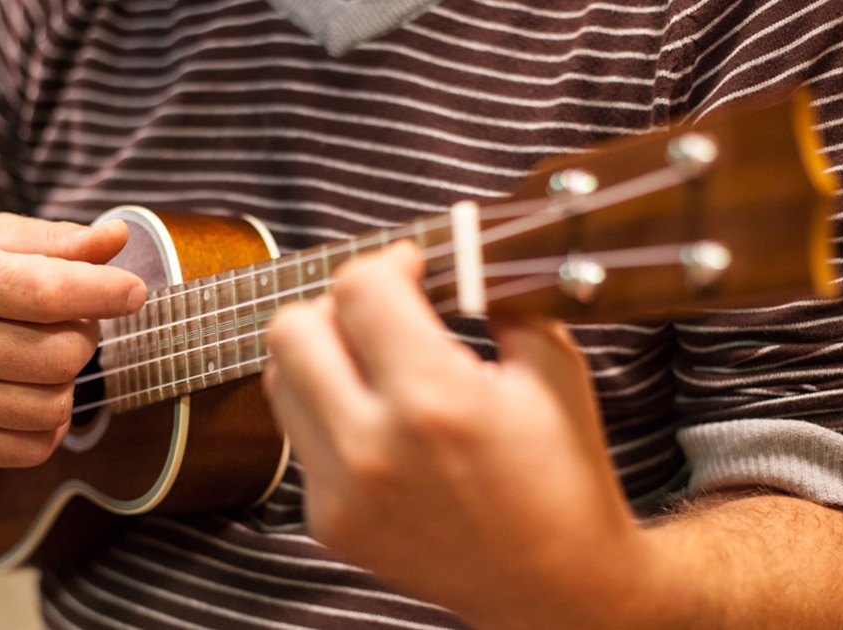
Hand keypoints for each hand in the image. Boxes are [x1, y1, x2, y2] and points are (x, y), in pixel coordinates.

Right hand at [0, 213, 145, 467]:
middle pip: (64, 355)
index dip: (105, 292)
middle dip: (84, 335)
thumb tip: (117, 237)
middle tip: (67, 321)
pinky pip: (37, 447)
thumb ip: (54, 241)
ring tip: (41, 354)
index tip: (135, 291)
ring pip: (57, 404)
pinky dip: (50, 422)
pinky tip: (27, 392)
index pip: (47, 293)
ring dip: (68, 380)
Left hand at [262, 241, 651, 629]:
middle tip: (379, 312)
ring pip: (279, 379)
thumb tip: (455, 256)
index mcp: (436, 400)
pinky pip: (300, 436)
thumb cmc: (563, 475)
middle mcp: (374, 447)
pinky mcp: (329, 522)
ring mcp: (343, 491)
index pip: (358, 289)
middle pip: (291, 328)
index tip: (411, 268)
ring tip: (373, 363)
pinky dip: (331, 413)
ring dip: (321, 355)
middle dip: (335, 303)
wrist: (555, 585)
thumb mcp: (554, 369)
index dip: (387, 262)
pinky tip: (379, 423)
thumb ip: (498, 299)